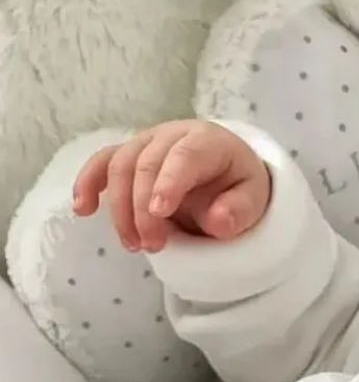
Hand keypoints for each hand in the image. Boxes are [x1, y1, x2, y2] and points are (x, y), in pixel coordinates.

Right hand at [72, 119, 271, 252]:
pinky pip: (103, 163)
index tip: (159, 213)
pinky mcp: (129, 155)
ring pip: (120, 167)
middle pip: (146, 165)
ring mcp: (146, 142)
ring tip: (133, 244)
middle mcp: (171, 135)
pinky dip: (88, 184)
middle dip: (143, 208)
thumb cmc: (240, 187)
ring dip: (120, 208)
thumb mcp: (253, 200)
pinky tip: (82, 209)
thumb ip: (239, 211)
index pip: (184, 156)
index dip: (168, 183)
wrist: (228, 175)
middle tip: (152, 246)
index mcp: (206, 140)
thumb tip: (217, 221)